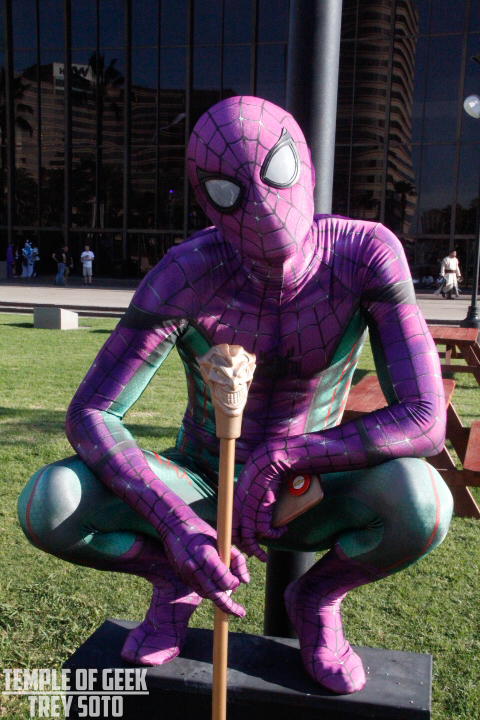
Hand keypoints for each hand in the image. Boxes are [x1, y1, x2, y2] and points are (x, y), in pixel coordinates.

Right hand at [160, 511, 249, 616]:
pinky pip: (198, 588)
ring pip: (206, 594)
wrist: (174, 527)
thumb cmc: (202, 532)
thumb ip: (237, 560)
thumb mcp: (223, 541)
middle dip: (229, 606)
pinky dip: (207, 588)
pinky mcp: (181, 578)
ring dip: (218, 595)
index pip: (224, 580)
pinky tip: (212, 581)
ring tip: (227, 588)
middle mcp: (194, 568)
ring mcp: (186, 575)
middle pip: (214, 594)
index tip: (238, 580)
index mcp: (206, 557)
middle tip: (241, 613)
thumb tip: (245, 581)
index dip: (233, 582)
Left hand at [232, 447, 287, 561]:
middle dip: (244, 547)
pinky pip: (265, 531)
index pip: (228, 524)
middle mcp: (237, 506)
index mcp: (232, 500)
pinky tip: (281, 531)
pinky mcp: (261, 510)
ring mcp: (248, 509)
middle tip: (253, 554)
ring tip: (263, 557)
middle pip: (235, 534)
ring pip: (248, 538)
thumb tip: (252, 502)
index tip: (241, 544)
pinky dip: (273, 535)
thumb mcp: (249, 482)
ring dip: (256, 551)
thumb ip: (247, 495)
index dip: (234, 536)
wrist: (270, 459)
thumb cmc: (262, 468)